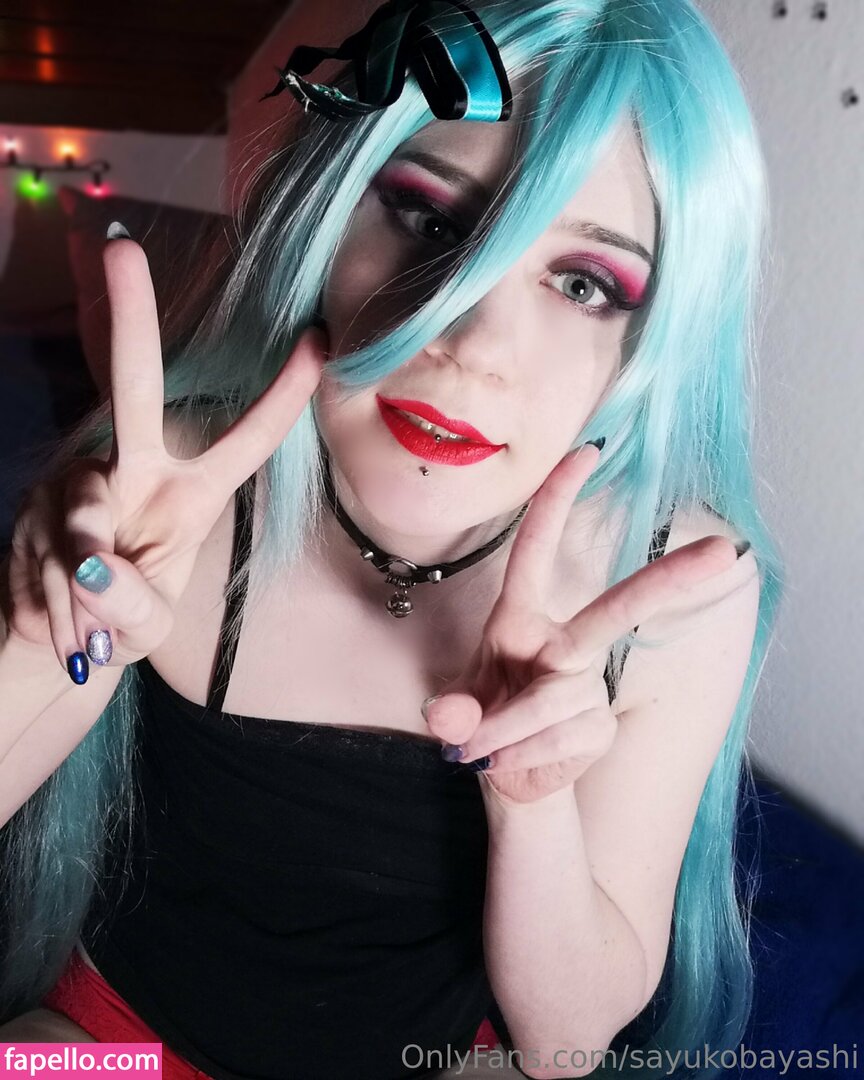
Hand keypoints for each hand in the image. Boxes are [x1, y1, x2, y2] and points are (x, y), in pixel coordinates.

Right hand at [4, 234, 325, 678]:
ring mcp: (76, 479)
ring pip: (76, 526)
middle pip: (135, 388)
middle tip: (122, 249)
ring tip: (80, 641)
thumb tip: (95, 566)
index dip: (284, 394)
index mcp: (191, 494)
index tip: (319, 337)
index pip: (247, 441)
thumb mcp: (143, 629)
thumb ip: (132, 607)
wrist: (53, 639)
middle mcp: (135, 469)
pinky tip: (52, 627)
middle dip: (128, 319)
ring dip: (75, 599)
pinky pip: (36, 557)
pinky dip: (45, 609)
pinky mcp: (28, 500)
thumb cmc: (120, 620)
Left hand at [422, 445, 739, 805]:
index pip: (536, 548)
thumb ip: (452, 711)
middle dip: (668, 580)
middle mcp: (561, 643)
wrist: (506, 775)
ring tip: (482, 749)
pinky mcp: (600, 725)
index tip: (587, 452)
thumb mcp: (455, 709)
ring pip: (554, 699)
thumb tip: (452, 721)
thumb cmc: (479, 717)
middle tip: (724, 549)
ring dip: (507, 730)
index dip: (557, 499)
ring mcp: (587, 684)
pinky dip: (523, 756)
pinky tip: (513, 762)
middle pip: (616, 609)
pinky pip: (562, 738)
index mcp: (519, 618)